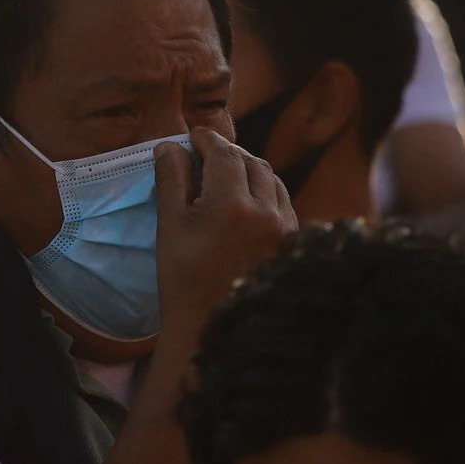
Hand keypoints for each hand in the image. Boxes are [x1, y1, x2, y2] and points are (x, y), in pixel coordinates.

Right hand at [156, 127, 296, 339]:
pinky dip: (266, 191)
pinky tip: (248, 201)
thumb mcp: (170, 225)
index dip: (207, 139)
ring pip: (272, 180)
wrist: (213, 328)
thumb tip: (171, 145)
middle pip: (251, 162)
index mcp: (232, 203)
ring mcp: (285, 228)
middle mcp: (267, 211)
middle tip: (207, 154)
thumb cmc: (184, 277)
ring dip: (250, 170)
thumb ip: (171, 179)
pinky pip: (283, 202)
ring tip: (227, 175)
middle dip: (228, 152)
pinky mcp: (293, 244)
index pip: (224, 152)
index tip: (194, 136)